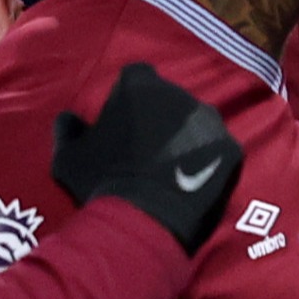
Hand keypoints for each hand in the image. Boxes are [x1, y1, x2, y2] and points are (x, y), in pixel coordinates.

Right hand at [49, 61, 245, 253]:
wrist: (144, 220)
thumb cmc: (102, 181)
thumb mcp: (68, 157)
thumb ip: (67, 129)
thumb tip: (67, 118)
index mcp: (140, 85)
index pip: (137, 78)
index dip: (130, 99)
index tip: (125, 124)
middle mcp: (180, 93)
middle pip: (170, 98)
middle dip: (162, 117)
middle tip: (149, 150)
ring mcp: (209, 121)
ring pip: (198, 124)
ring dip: (188, 138)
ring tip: (174, 170)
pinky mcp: (231, 148)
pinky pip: (219, 150)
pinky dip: (210, 162)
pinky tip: (194, 184)